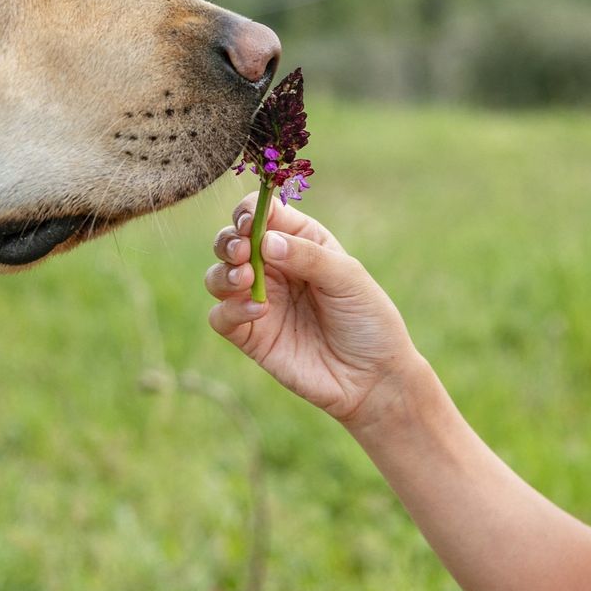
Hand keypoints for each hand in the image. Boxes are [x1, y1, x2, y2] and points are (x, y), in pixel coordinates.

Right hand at [204, 195, 421, 426]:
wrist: (373, 379)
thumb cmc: (368, 320)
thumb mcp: (348, 279)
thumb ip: (308, 256)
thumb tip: (264, 241)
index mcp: (301, 241)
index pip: (263, 213)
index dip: (248, 211)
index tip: (247, 221)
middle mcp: (275, 267)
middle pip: (231, 241)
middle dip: (228, 241)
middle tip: (242, 251)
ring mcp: (260, 300)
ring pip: (217, 276)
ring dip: (223, 273)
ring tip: (245, 279)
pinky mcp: (251, 335)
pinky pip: (221, 317)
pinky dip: (230, 310)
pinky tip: (260, 311)